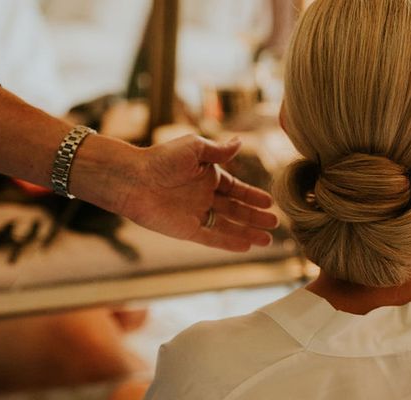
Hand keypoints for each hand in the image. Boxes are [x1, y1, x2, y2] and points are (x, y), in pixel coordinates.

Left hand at [119, 135, 278, 251]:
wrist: (135, 179)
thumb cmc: (162, 158)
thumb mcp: (194, 148)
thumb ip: (219, 151)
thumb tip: (240, 142)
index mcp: (207, 176)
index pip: (235, 188)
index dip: (252, 196)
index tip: (269, 202)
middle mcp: (203, 196)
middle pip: (235, 209)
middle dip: (255, 217)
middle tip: (275, 223)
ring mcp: (196, 214)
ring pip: (228, 226)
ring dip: (247, 232)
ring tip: (267, 240)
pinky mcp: (187, 230)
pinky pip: (212, 238)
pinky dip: (229, 243)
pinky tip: (246, 246)